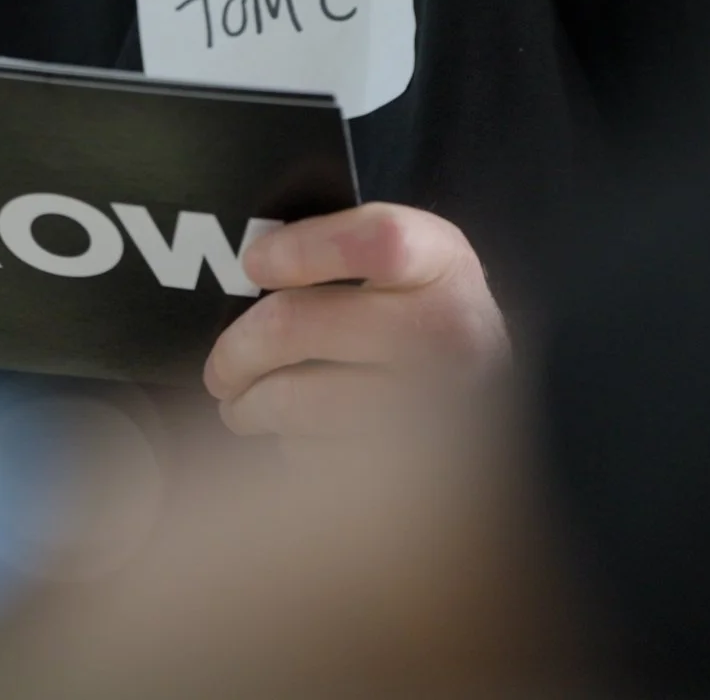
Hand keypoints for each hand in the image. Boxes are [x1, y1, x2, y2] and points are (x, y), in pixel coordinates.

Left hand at [204, 203, 506, 438]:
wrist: (488, 396)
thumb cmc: (417, 318)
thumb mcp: (407, 264)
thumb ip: (342, 252)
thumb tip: (248, 271)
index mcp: (445, 263)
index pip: (378, 241)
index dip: (303, 248)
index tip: (254, 262)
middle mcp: (452, 333)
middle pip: (299, 325)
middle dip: (236, 349)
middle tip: (220, 367)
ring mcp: (437, 407)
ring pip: (295, 402)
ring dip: (247, 407)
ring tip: (240, 406)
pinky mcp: (414, 469)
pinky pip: (315, 458)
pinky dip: (291, 450)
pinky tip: (300, 439)